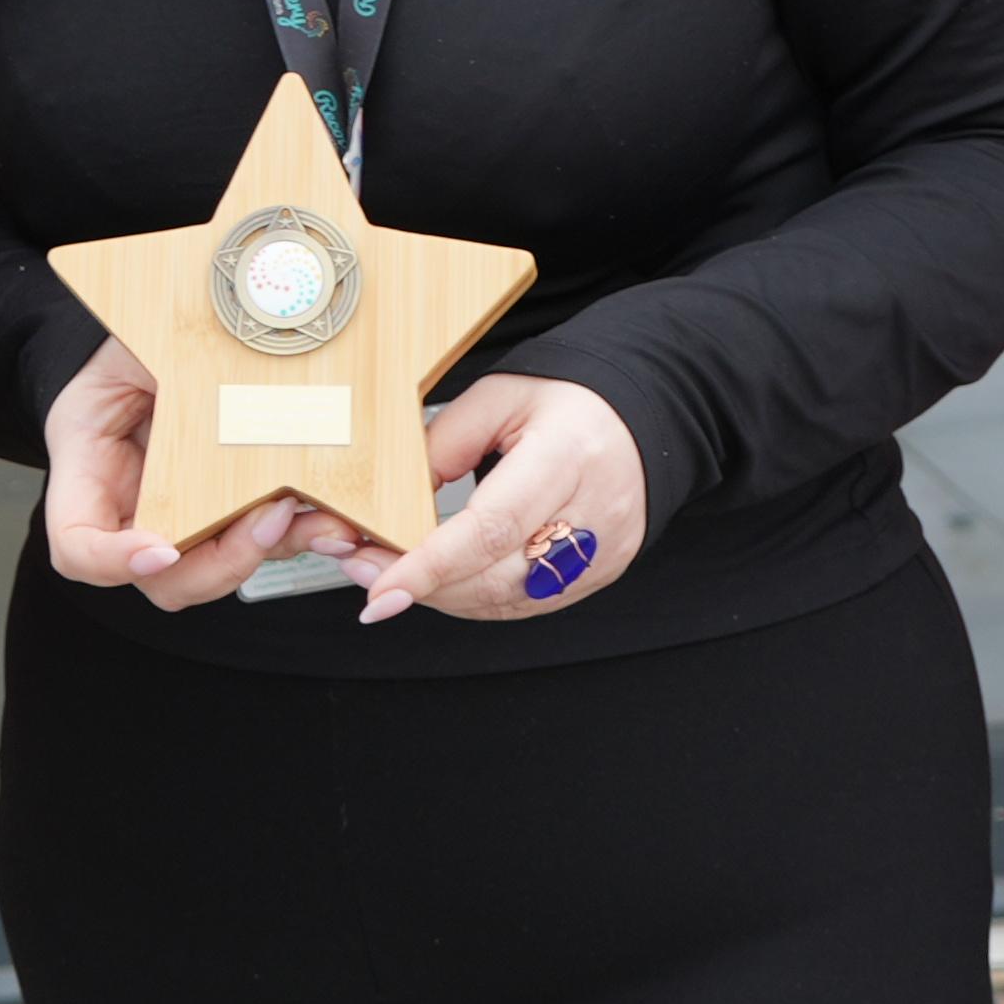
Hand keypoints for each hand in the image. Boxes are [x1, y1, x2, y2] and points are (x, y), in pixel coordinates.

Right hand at [39, 342, 380, 611]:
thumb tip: (219, 405)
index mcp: (88, 470)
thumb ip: (162, 378)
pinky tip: (327, 514)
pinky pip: (256, 537)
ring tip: (319, 520)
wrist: (160, 324)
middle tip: (267, 521)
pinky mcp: (229, 506)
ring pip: (220, 566)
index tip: (160, 549)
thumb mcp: (139, 344)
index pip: (80, 547)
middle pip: (163, 577)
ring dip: (272, 550)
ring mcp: (183, 512)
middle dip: (222, 563)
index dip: (115, 561)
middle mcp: (132, 507)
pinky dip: (293, 533)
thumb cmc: (134, 336)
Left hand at [355, 375, 651, 626]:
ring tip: (390, 575)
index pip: (492, 527)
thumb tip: (391, 501)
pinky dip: (475, 599)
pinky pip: (526, 604)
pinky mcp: (600, 575)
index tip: (381, 590)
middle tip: (361, 567)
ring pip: (506, 601)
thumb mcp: (499, 398)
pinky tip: (441, 582)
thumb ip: (442, 446)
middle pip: (495, 576)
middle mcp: (592, 513)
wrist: (641, 418)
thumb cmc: (571, 401)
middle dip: (420, 583)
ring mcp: (601, 553)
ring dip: (440, 596)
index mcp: (568, 456)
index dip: (431, 565)